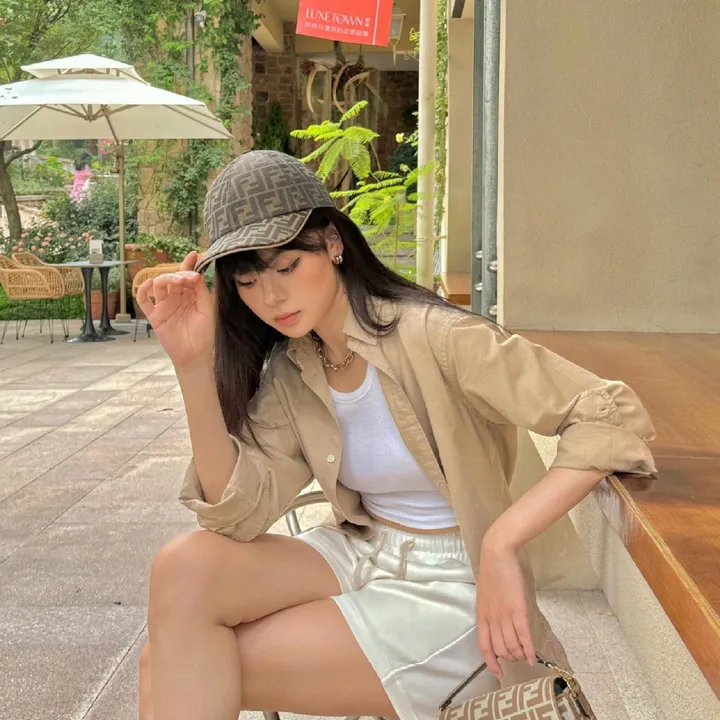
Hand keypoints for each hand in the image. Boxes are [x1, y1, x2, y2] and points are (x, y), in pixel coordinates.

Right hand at [136, 251, 214, 369]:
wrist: (196, 355)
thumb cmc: (205, 334)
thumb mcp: (207, 309)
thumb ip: (201, 291)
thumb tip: (197, 272)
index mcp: (190, 295)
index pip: (187, 276)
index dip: (189, 265)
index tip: (194, 255)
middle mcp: (176, 298)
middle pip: (173, 278)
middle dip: (181, 274)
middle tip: (191, 276)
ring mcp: (164, 306)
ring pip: (159, 285)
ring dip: (167, 279)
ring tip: (179, 281)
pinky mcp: (154, 316)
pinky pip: (143, 301)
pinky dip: (143, 290)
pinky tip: (149, 284)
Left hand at [476, 537, 535, 679]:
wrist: (497, 554)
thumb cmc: (492, 571)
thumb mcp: (485, 595)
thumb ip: (489, 611)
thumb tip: (497, 624)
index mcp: (481, 616)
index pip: (484, 646)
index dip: (491, 663)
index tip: (499, 673)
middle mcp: (492, 619)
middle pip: (500, 650)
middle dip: (510, 658)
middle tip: (518, 656)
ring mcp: (505, 616)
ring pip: (512, 646)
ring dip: (520, 655)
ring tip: (526, 655)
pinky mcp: (518, 610)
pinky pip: (523, 636)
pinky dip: (529, 650)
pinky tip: (534, 656)